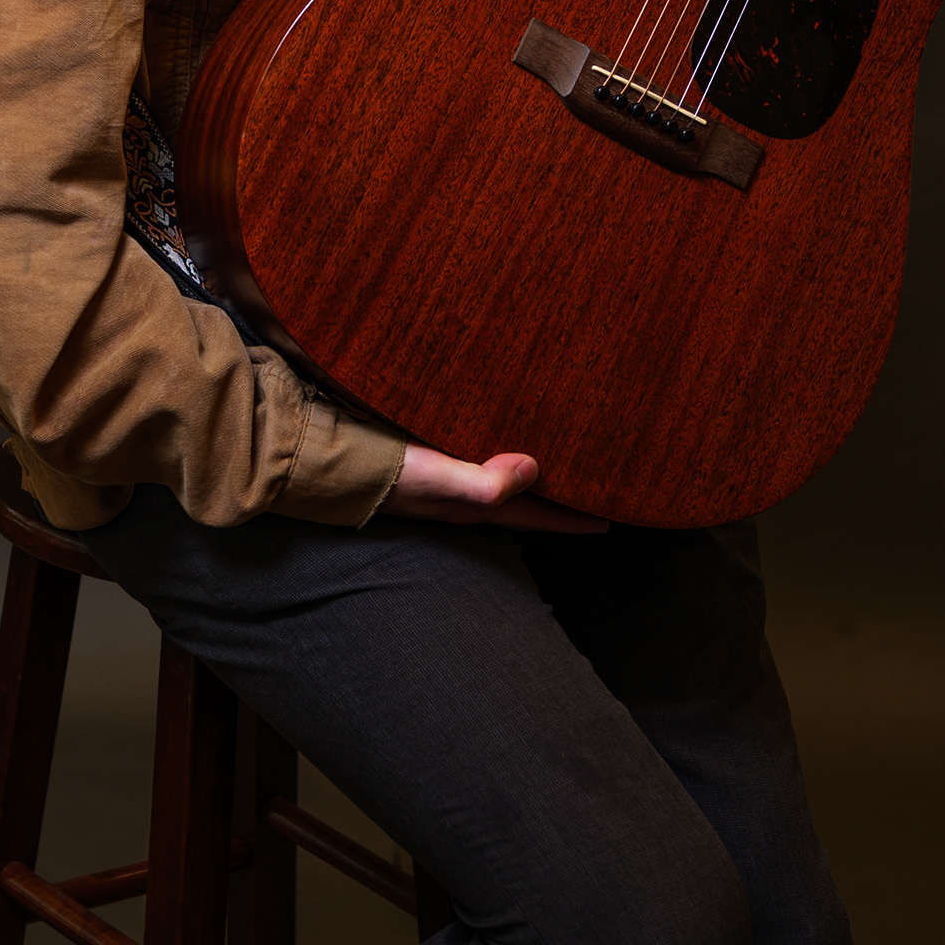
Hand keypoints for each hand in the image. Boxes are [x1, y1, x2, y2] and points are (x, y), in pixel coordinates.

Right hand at [380, 445, 607, 532]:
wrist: (335, 461)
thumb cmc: (386, 475)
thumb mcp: (438, 479)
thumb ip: (483, 481)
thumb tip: (535, 470)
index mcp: (477, 502)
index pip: (537, 514)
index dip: (573, 518)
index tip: (610, 520)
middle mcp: (470, 490)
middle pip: (528, 496)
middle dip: (561, 492)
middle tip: (597, 479)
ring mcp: (452, 472)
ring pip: (507, 472)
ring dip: (535, 467)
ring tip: (564, 450)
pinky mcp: (436, 449)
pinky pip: (482, 448)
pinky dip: (503, 441)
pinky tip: (506, 424)